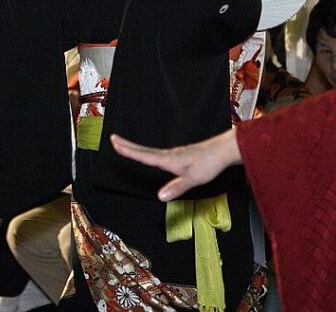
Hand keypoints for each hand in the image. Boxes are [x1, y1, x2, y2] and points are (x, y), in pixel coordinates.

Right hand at [110, 129, 240, 201]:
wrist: (223, 150)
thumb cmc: (209, 164)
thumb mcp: (193, 179)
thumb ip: (176, 188)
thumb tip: (159, 196)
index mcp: (168, 160)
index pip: (144, 156)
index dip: (129, 151)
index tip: (115, 144)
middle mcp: (169, 155)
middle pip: (144, 150)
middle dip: (127, 145)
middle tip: (112, 139)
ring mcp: (174, 154)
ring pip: (150, 151)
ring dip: (135, 148)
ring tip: (124, 146)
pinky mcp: (179, 155)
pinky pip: (157, 153)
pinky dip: (147, 152)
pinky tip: (149, 156)